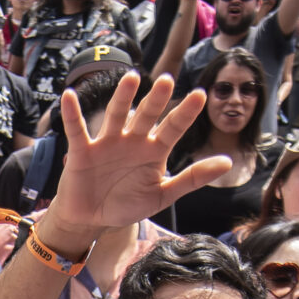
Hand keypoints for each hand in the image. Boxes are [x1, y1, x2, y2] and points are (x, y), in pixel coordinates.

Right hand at [39, 69, 227, 247]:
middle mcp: (132, 140)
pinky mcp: (82, 151)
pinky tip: (70, 96)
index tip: (201, 95)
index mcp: (154, 150)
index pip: (173, 128)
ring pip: (117, 115)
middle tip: (167, 80)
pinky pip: (77, 130)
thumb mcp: (162, 194)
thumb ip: (193, 178)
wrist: (92, 220)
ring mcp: (107, 143)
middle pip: (146, 115)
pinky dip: (73, 114)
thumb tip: (228, 161)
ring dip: (123, 97)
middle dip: (156, 99)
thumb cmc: (127, 204)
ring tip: (132, 78)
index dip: (185, 113)